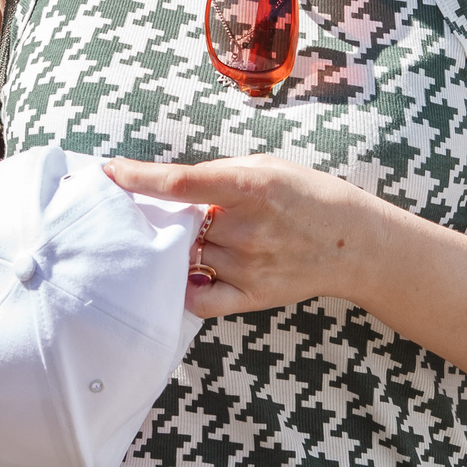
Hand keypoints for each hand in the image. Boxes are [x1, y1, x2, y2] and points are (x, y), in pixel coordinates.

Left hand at [106, 155, 386, 319]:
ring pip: (187, 257)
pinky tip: (192, 273)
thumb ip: (220, 175)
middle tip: (161, 212)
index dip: (139, 177)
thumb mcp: (268, 167)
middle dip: (164, 218)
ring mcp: (249, 267)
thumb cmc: (310, 196)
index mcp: (251, 187)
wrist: (356, 243)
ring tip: (202, 237)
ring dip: (182, 247)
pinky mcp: (253, 297)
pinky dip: (187, 287)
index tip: (110, 172)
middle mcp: (247, 229)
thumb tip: (172, 187)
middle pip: (178, 224)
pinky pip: (199, 299)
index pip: (180, 182)